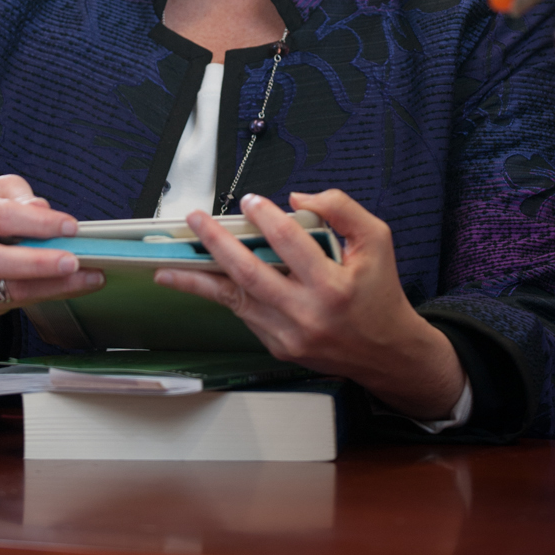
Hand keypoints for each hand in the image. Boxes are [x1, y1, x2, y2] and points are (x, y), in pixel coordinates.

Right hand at [0, 174, 103, 339]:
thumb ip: (19, 195)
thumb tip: (41, 210)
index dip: (36, 222)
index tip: (70, 226)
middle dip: (39, 263)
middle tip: (74, 260)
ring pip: (8, 289)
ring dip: (53, 285)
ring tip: (87, 276)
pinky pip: (18, 301)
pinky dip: (50, 292)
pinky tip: (75, 284)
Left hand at [154, 189, 463, 420]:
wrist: (387, 354)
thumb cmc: (380, 292)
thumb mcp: (376, 240)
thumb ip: (341, 209)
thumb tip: (295, 200)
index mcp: (333, 287)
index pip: (290, 244)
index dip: (266, 218)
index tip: (249, 200)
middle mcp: (307, 315)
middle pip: (250, 275)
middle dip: (217, 245)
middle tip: (195, 221)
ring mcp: (289, 336)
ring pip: (236, 302)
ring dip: (199, 281)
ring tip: (167, 266)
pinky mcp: (279, 348)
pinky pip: (245, 315)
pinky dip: (222, 295)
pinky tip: (200, 282)